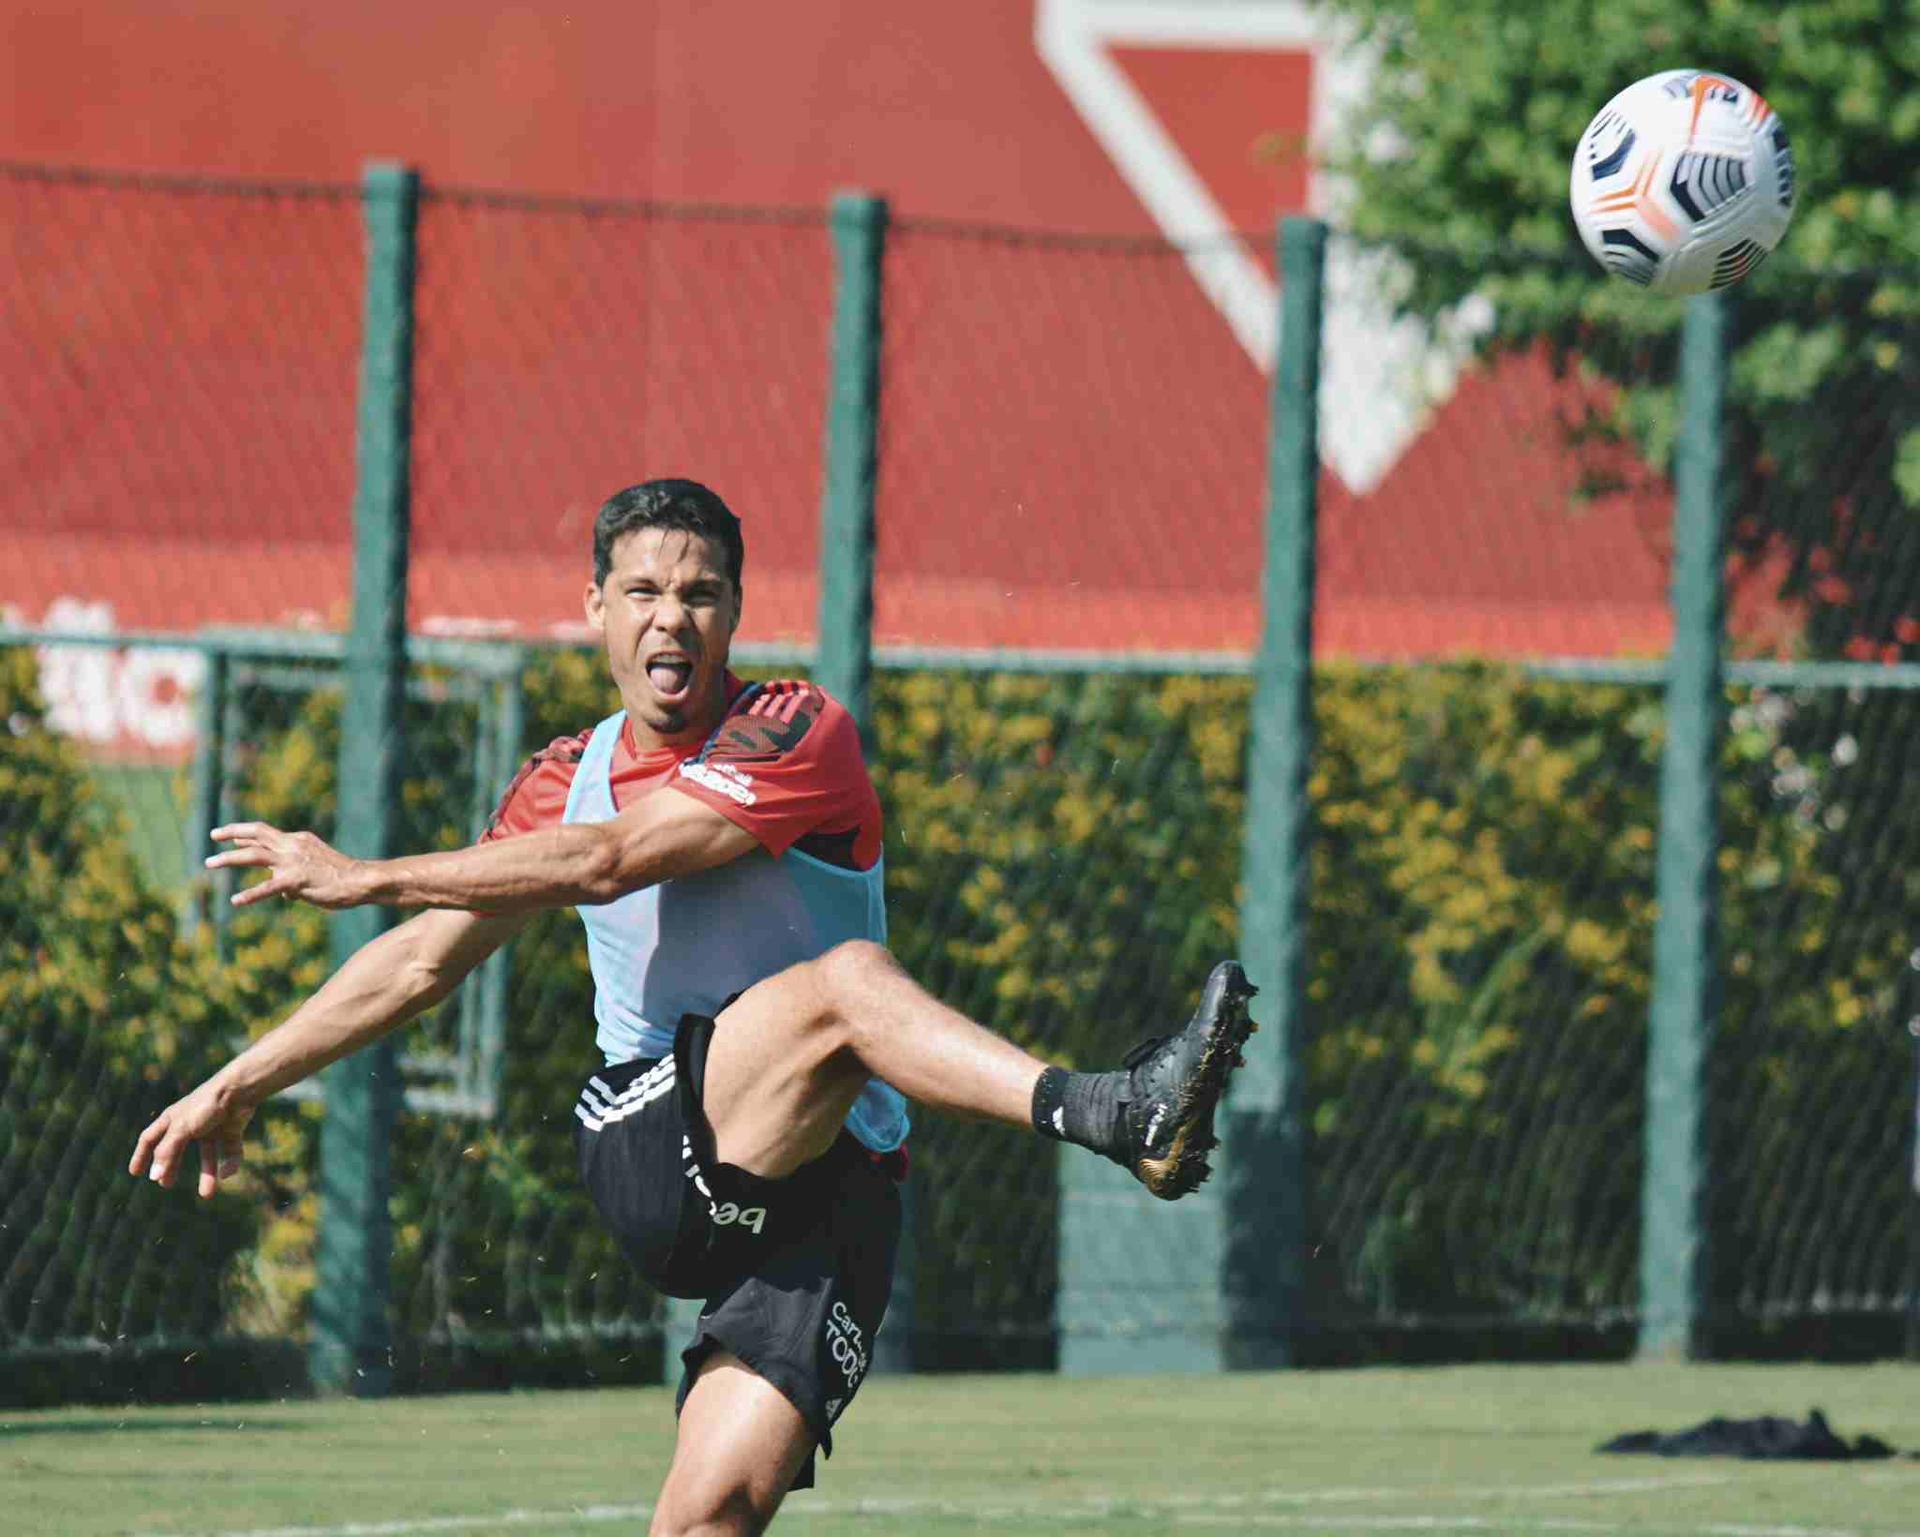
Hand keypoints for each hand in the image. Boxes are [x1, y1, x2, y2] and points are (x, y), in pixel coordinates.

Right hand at [129, 1079, 256, 1198]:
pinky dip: (230, 1163)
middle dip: (172, 1167)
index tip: (134, 1172)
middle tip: (166, 1185)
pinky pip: (230, 1151)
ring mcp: (212, 1127)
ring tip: (207, 1195)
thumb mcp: (181, 1129)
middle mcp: (191, 1124)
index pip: (150, 1138)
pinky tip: (227, 1174)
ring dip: (207, 1175)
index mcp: (172, 1119)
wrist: (239, 1090)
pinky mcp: (232, 1130)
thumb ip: (167, 1152)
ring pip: (208, 1155)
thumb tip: (154, 1177)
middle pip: (177, 1149)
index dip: (141, 1155)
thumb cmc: (205, 1105)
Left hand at [208, 822, 367, 908]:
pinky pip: (268, 887)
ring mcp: (293, 862)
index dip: (245, 834)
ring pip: (253, 855)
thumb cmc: (342, 878)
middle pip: (256, 834)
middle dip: (232, 833)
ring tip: (210, 863)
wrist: (361, 880)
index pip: (266, 834)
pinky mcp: (296, 880)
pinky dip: (251, 894)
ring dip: (229, 858)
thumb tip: (283, 893)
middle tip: (212, 836)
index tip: (229, 836)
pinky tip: (236, 900)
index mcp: (298, 841)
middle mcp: (292, 846)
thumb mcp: (315, 870)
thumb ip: (295, 877)